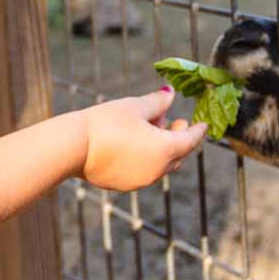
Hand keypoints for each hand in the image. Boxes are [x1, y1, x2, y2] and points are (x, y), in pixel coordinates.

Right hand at [80, 88, 208, 191]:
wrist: (74, 147)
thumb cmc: (106, 123)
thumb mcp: (135, 106)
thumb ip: (158, 102)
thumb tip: (170, 94)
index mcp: (166, 150)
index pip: (191, 140)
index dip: (198, 130)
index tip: (204, 124)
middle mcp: (158, 170)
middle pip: (178, 155)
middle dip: (179, 138)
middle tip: (176, 122)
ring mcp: (141, 181)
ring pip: (161, 165)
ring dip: (163, 148)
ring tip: (151, 129)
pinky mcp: (125, 185)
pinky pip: (145, 171)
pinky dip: (148, 158)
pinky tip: (135, 143)